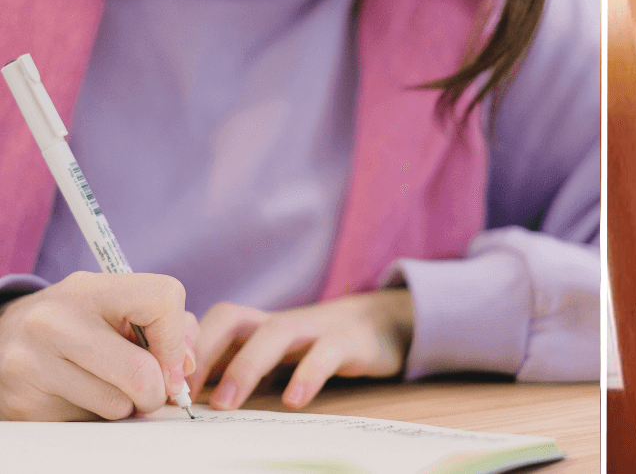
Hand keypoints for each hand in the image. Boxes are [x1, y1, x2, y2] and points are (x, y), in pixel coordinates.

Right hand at [0, 271, 195, 420]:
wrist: (6, 337)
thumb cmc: (81, 322)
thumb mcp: (120, 307)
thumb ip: (171, 327)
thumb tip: (187, 367)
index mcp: (90, 289)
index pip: (164, 299)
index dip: (177, 338)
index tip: (172, 359)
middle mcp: (55, 321)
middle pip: (141, 371)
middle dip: (158, 391)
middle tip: (153, 391)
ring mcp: (32, 362)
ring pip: (117, 404)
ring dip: (128, 406)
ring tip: (111, 388)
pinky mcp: (22, 402)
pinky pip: (86, 422)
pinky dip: (96, 416)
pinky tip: (81, 396)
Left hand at [189, 289, 413, 410]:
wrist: (382, 325)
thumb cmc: (316, 347)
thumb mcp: (274, 358)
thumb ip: (237, 370)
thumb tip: (184, 401)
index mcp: (258, 326)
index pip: (210, 324)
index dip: (184, 350)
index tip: (165, 389)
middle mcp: (280, 322)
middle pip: (233, 319)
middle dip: (204, 353)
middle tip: (183, 396)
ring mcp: (316, 328)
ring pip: (277, 332)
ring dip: (246, 365)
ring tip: (225, 404)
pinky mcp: (349, 341)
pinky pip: (326, 352)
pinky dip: (308, 373)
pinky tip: (294, 400)